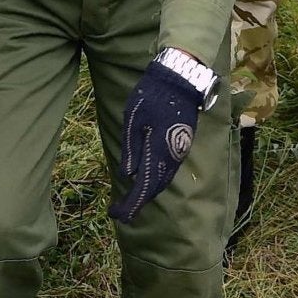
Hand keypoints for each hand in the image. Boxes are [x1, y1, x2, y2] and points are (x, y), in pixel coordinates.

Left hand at [110, 55, 206, 222]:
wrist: (180, 82)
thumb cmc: (153, 97)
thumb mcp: (133, 120)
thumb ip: (131, 149)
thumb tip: (127, 175)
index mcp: (158, 151)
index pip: (144, 186)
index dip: (131, 204)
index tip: (118, 215)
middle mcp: (171, 157)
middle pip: (154, 188)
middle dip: (137, 203)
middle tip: (120, 212)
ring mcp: (177, 152)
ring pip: (162, 181)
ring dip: (147, 193)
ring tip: (131, 202)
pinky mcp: (179, 147)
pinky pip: (166, 171)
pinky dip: (154, 182)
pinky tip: (145, 183)